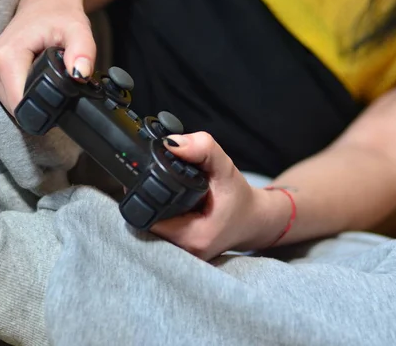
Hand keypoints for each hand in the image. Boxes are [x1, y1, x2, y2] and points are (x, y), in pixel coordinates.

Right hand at [0, 0, 94, 113]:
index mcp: (6, 57)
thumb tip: (81, 74)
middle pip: (15, 107)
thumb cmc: (61, 15)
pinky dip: (24, 94)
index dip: (43, 111)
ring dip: (31, 100)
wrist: (46, 1)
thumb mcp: (78, 30)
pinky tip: (35, 80)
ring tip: (45, 80)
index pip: (20, 104)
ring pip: (10, 105)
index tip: (62, 104)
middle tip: (58, 87)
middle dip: (39, 105)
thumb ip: (83, 52)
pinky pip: (7, 96)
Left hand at [151, 132, 290, 260]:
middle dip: (144, 199)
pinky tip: (167, 201)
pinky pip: (158, 230)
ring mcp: (180, 254)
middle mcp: (183, 251)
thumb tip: (171, 142)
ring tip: (160, 190)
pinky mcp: (179, 249)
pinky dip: (159, 213)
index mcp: (192, 238)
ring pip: (150, 226)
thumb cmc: (240, 198)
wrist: (254, 220)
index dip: (141, 194)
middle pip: (144, 222)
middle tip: (149, 178)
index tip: (142, 176)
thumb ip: (202, 149)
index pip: (148, 217)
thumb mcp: (225, 168)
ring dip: (151, 207)